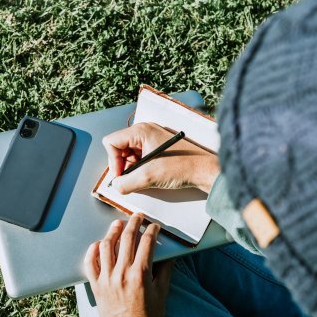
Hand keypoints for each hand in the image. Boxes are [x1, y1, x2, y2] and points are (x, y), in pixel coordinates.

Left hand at [83, 214, 173, 316]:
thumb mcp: (162, 294)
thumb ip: (165, 272)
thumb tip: (169, 256)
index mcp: (140, 274)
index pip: (147, 243)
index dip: (152, 231)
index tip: (154, 227)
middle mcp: (122, 273)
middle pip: (126, 239)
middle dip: (133, 224)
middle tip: (137, 217)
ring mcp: (107, 278)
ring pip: (106, 246)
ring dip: (112, 232)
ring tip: (117, 225)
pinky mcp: (96, 285)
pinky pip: (90, 263)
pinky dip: (92, 251)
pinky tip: (97, 244)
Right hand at [102, 122, 219, 193]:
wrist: (204, 171)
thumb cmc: (182, 167)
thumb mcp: (148, 177)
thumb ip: (125, 183)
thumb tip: (115, 186)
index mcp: (141, 131)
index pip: (111, 142)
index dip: (113, 161)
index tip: (121, 176)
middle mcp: (144, 132)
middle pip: (118, 148)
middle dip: (122, 166)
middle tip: (132, 179)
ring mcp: (150, 140)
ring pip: (128, 155)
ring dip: (132, 170)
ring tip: (144, 178)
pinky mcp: (156, 149)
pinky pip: (139, 159)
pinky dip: (140, 170)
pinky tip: (150, 176)